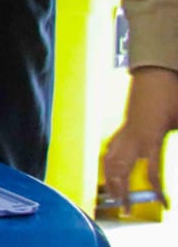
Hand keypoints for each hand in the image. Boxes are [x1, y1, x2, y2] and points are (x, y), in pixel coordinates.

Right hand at [103, 67, 177, 209]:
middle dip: (120, 191)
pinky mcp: (123, 125)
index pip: (151, 171)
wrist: (155, 72)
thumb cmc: (170, 93)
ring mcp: (125, 130)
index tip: (162, 203)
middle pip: (119, 169)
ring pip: (109, 159)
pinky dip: (108, 162)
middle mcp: (133, 136)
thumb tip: (177, 135)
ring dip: (110, 179)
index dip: (156, 189)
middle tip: (123, 208)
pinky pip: (110, 148)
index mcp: (149, 136)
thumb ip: (177, 131)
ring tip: (112, 194)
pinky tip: (109, 168)